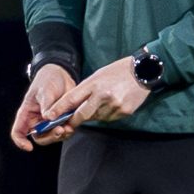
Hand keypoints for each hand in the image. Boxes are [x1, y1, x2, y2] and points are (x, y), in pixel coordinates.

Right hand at [11, 64, 75, 150]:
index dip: (21, 142)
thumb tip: (48, 118)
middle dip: (49, 137)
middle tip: (59, 131)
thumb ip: (47, 105)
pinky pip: (63, 131)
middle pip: (39, 137)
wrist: (61, 74)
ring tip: (68, 128)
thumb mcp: (45, 91)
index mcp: (27, 114)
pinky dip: (68, 130)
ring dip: (60, 135)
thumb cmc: (47, 80)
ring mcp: (50, 121)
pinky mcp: (61, 120)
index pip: (18, 132)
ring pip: (52, 136)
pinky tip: (72, 125)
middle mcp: (37, 120)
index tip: (29, 147)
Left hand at [38, 56, 152, 135]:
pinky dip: (107, 114)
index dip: (59, 110)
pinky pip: (109, 118)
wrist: (144, 71)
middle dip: (74, 120)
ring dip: (95, 115)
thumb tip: (74, 107)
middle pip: (82, 115)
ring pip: (97, 118)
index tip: (49, 117)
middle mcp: (103, 95)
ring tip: (104, 102)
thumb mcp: (98, 75)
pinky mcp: (124, 112)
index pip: (72, 99)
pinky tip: (114, 104)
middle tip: (69, 123)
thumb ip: (85, 90)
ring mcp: (114, 105)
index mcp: (94, 84)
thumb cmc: (118, 71)